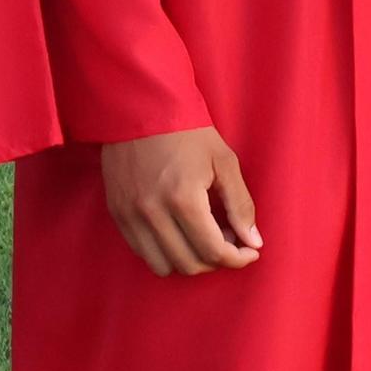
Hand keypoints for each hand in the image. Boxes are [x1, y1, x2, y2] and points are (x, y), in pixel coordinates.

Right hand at [100, 126, 262, 276]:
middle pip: (190, 265)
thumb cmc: (186, 129)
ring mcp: (130, 214)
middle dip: (215, 260)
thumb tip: (253, 242)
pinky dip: (162, 251)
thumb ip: (240, 204)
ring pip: (163, 266)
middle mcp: (153, 212)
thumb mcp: (223, 160)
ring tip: (200, 237)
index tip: (249, 250)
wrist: (140, 104)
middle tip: (227, 238)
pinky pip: (141, 251)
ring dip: (187, 260)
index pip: (214, 252)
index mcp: (183, 198)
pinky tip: (176, 230)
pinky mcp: (116, 211)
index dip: (238, 258)